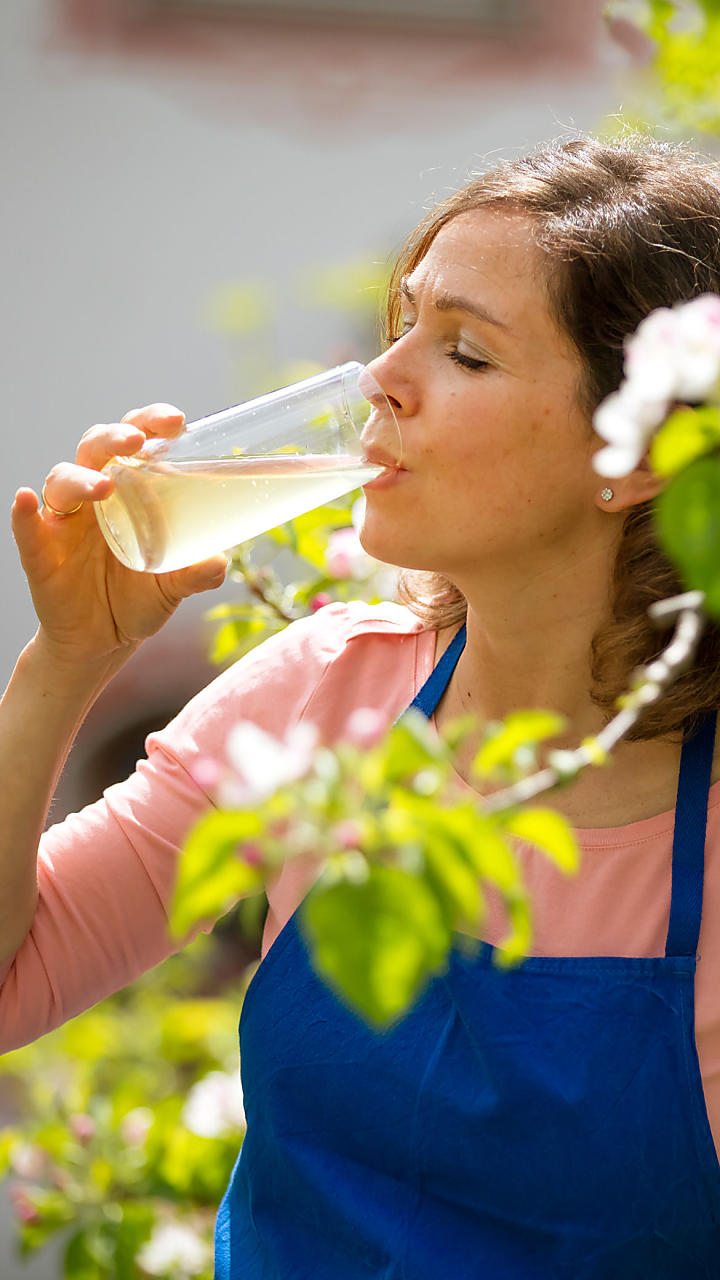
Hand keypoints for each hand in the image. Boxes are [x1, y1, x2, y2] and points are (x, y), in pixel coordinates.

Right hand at [11, 404, 227, 665]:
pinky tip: (26, 502)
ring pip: (62, 482)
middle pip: (95, 448)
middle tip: (138, 440)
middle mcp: (93, 497)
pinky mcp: (41, 553)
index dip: (150, 422)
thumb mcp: (173, 588)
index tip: (177, 422)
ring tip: (104, 488)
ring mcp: (64, 523)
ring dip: (81, 478)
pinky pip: (28, 528)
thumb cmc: (139, 599)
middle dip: (114, 436)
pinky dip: (24, 514)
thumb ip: (196, 574)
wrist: (104, 642)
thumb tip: (221, 562)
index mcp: (128, 490)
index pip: (134, 440)